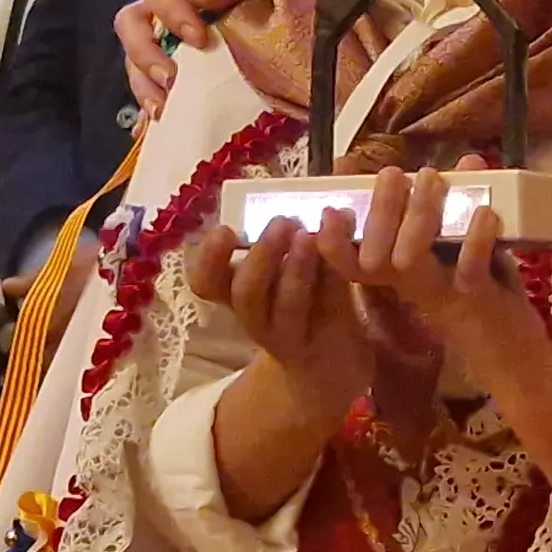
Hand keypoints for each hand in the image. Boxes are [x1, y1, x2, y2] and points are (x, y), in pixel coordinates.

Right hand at [117, 0, 304, 111]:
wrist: (317, 27)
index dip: (169, 8)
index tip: (197, 38)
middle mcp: (180, 9)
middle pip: (133, 21)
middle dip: (144, 52)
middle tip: (172, 78)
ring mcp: (178, 46)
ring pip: (138, 62)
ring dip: (146, 86)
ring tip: (167, 108)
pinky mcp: (185, 79)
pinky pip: (155, 95)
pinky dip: (153, 114)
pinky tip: (164, 126)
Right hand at [186, 215, 370, 410]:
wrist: (334, 365)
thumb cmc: (306, 301)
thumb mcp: (290, 268)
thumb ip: (292, 236)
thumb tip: (315, 186)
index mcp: (239, 293)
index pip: (207, 281)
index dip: (209, 258)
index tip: (224, 229)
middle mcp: (258, 316)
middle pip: (245, 293)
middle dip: (262, 255)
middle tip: (283, 221)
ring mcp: (291, 335)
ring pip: (286, 307)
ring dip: (296, 270)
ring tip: (311, 237)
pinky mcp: (325, 344)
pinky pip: (327, 311)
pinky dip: (334, 281)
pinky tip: (345, 257)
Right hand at [339, 163, 539, 362]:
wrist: (515, 356)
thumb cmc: (483, 293)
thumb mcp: (466, 250)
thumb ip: (464, 210)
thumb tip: (468, 162)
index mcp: (400, 275)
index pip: (351, 264)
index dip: (333, 242)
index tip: (331, 209)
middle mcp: (413, 286)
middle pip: (374, 256)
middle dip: (379, 210)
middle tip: (392, 173)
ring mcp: (443, 293)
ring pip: (411, 257)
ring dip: (419, 214)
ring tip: (431, 179)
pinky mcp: (478, 298)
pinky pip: (469, 267)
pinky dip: (476, 236)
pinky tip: (485, 211)